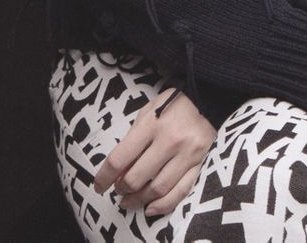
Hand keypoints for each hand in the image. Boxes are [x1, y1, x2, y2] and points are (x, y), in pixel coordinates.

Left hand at [92, 86, 215, 217]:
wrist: (207, 98)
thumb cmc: (172, 104)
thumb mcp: (147, 112)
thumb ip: (133, 139)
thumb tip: (119, 170)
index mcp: (151, 124)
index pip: (121, 157)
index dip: (105, 176)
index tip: (99, 185)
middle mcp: (169, 140)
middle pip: (138, 177)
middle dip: (123, 189)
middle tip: (118, 191)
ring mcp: (186, 154)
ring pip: (158, 189)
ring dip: (140, 200)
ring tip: (130, 202)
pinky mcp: (198, 163)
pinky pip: (180, 191)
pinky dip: (163, 205)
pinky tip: (150, 208)